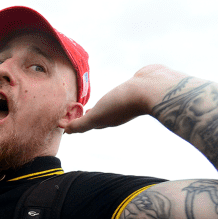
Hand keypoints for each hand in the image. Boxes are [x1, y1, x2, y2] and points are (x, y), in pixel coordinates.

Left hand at [66, 64, 185, 133]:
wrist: (152, 88)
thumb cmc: (122, 103)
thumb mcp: (97, 116)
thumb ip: (82, 124)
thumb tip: (66, 131)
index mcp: (107, 119)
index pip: (88, 123)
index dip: (76, 122)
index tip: (65, 118)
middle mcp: (117, 112)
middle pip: (99, 116)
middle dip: (87, 115)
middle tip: (76, 110)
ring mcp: (127, 100)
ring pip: (110, 104)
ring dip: (101, 104)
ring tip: (94, 101)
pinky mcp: (135, 88)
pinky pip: (122, 92)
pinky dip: (114, 93)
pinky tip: (116, 89)